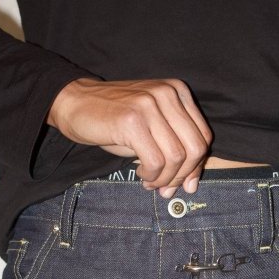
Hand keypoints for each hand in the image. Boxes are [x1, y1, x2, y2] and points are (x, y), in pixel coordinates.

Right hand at [47, 78, 212, 196]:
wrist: (74, 103)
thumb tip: (191, 185)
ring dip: (164, 178)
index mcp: (177, 92)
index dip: (196, 166)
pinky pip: (155, 161)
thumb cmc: (113, 120)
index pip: (203, 136)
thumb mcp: (152, 128)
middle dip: (182, 175)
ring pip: (176, 157)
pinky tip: (140, 173)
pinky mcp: (132, 120)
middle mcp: (167, 94)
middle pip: (195, 148)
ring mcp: (149, 105)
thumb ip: (175, 149)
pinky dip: (151, 175)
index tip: (185, 184)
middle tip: (165, 187)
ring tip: (150, 181)